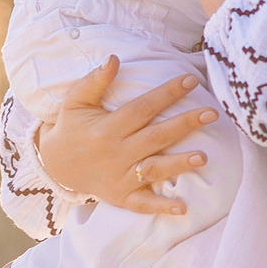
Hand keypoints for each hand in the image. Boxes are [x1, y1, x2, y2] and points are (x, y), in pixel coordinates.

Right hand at [31, 54, 219, 216]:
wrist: (55, 165)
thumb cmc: (72, 127)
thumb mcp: (75, 101)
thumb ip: (94, 81)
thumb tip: (114, 59)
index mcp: (107, 128)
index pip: (142, 108)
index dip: (167, 94)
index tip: (191, 80)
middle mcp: (116, 153)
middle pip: (155, 137)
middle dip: (184, 125)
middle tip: (212, 114)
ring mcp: (119, 177)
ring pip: (153, 170)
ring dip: (178, 165)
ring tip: (204, 157)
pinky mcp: (121, 196)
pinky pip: (142, 204)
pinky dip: (161, 207)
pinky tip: (182, 208)